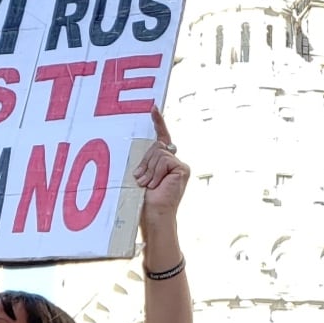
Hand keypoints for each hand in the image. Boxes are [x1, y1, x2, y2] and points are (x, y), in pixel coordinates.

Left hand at [135, 110, 187, 234]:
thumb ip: (147, 161)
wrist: (154, 214)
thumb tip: (152, 150)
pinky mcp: (182, 169)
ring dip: (149, 170)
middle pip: (157, 146)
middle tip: (141, 180)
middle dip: (145, 162)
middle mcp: (175, 162)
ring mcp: (180, 165)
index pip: (162, 138)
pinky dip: (156, 173)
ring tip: (148, 185)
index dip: (158, 123)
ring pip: (159, 153)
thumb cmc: (145, 200)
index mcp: (164, 163)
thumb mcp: (143, 175)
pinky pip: (164, 160)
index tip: (153, 108)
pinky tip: (157, 185)